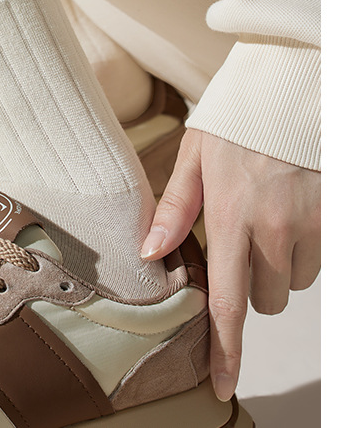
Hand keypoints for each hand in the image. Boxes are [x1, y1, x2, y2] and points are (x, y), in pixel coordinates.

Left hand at [140, 129, 319, 401]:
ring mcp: (313, 227)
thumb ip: (176, 208)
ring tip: (269, 212)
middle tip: (242, 236)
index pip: (227, 302)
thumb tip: (150, 252)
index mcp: (231, 215)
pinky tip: (294, 209)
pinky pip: (320, 259)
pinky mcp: (336, 220)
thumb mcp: (195, 154)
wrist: (293, 87)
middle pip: (265, 299)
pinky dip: (306, 248)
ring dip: (280, 263)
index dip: (225, 351)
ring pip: (294, 281)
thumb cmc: (239, 118)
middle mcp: (276, 230)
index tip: (221, 385)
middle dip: (251, 282)